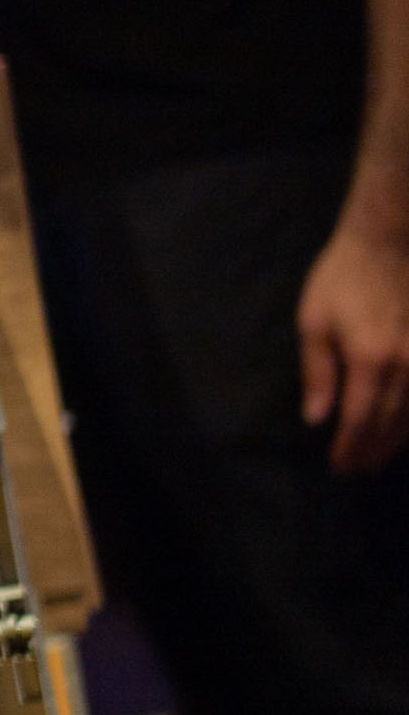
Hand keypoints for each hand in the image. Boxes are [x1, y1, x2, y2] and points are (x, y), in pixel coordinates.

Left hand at [299, 206, 408, 474]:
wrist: (390, 244)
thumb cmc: (343, 279)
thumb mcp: (314, 322)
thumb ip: (317, 374)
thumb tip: (317, 419)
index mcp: (371, 361)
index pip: (360, 421)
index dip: (349, 449)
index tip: (339, 467)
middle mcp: (407, 367)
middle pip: (390, 426)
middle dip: (371, 452)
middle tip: (354, 470)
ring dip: (395, 443)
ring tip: (376, 458)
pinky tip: (403, 430)